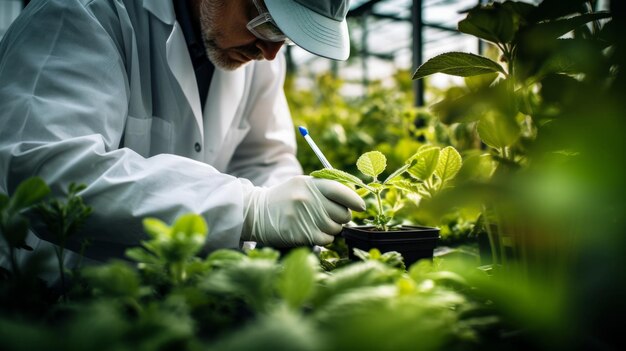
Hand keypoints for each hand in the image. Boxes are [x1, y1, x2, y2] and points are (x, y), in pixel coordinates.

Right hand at [242, 175, 365, 246]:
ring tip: (318, 224)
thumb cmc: (283, 199)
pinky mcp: (301, 234)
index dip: (354, 200)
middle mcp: (309, 199)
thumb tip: (353, 200)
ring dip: (332, 229)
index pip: (341, 191)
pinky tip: (313, 233)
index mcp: (311, 184)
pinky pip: (326, 239)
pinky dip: (324, 239)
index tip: (360, 206)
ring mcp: (305, 217)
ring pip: (336, 228)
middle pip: (342, 213)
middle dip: (341, 217)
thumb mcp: (301, 185)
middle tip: (331, 217)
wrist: (256, 213)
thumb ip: (324, 189)